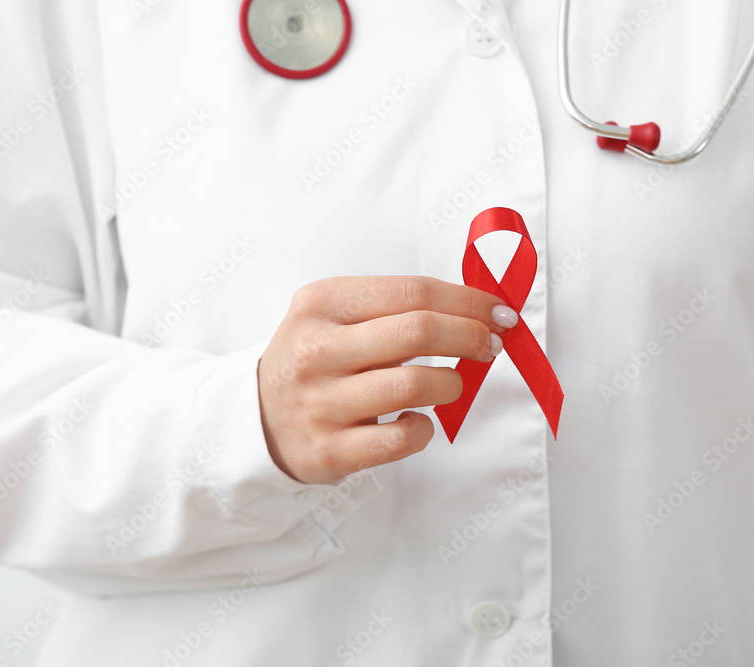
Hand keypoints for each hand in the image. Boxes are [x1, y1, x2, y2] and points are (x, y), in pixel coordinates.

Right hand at [257, 276, 517, 483]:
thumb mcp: (334, 315)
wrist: (255, 418)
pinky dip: (424, 430)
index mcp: (322, 303)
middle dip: (470, 335)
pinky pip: (400, 440)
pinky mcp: (328, 450)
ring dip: (451, 383)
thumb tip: (475, 309)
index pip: (413, 292)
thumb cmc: (314, 360)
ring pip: (414, 384)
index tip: (497, 312)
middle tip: (490, 345)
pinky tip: (418, 421)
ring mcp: (320, 402)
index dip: (468, 301)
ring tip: (451, 384)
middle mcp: (317, 349)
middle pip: (418, 330)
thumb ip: (394, 307)